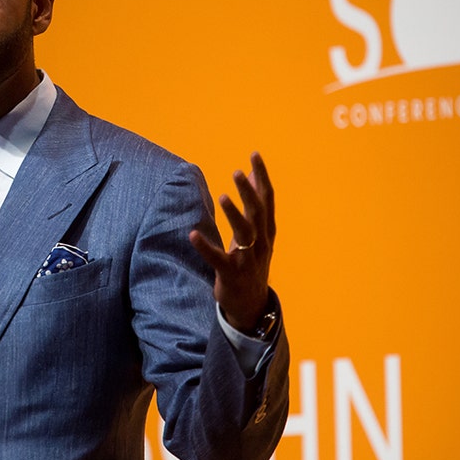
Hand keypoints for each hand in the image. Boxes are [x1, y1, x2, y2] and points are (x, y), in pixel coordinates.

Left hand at [189, 152, 275, 332]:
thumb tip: (254, 176)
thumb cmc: (252, 262)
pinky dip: (205, 247)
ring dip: (234, 214)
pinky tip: (193, 234)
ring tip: (222, 196)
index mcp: (266, 232)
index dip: (261, 177)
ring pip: (244, 234)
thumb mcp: (258, 234)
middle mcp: (260, 244)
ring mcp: (247, 260)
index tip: (254, 155)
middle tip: (237, 172)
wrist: (252, 304)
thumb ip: (256, 206)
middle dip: (248, 192)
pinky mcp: (230, 274)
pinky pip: (217, 259)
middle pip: (257, 213)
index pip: (267, 199)